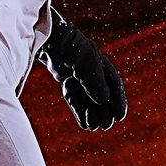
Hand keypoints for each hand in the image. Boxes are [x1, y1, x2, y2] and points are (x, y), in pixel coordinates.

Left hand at [37, 15, 126, 129]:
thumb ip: (93, 80)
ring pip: (89, 100)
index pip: (113, 84)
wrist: (45, 38)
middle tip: (106, 125)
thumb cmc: (66, 44)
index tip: (120, 116)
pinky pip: (76, 100)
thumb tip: (104, 100)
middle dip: (105, 111)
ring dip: (93, 114)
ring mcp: (78, 77)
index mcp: (100, 62)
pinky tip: (84, 124)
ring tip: (93, 127)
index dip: (118, 101)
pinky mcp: (67, 82)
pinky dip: (80, 112)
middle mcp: (91, 71)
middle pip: (102, 95)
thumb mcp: (83, 60)